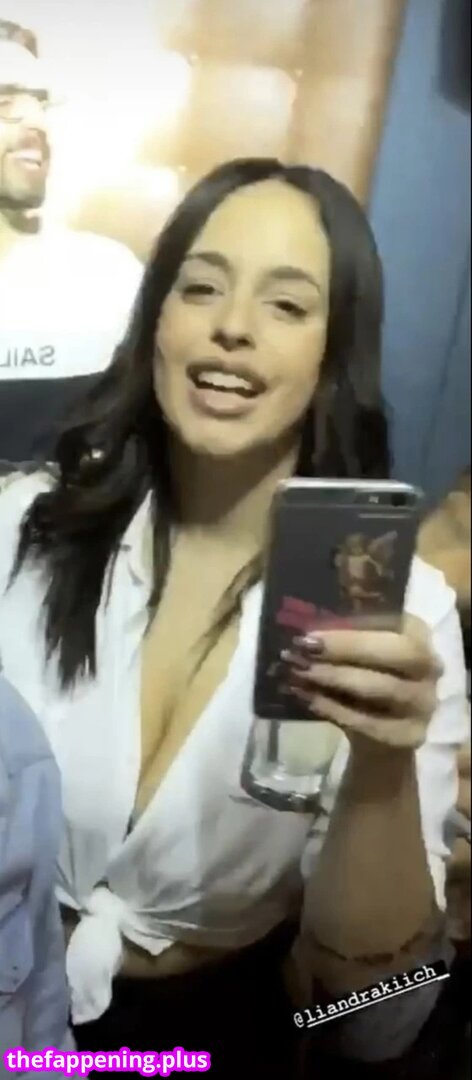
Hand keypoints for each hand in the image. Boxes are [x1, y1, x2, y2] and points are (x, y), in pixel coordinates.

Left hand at [281, 615, 441, 750]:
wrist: (381, 738)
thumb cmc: (365, 680)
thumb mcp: (359, 655)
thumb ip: (341, 640)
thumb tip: (304, 631)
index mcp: (418, 634)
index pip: (395, 619)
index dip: (356, 625)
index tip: (315, 629)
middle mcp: (431, 666)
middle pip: (398, 652)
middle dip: (347, 648)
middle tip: (304, 647)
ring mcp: (425, 703)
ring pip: (382, 687)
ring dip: (335, 677)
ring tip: (298, 672)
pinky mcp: (410, 735)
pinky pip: (368, 721)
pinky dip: (332, 708)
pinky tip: (306, 697)